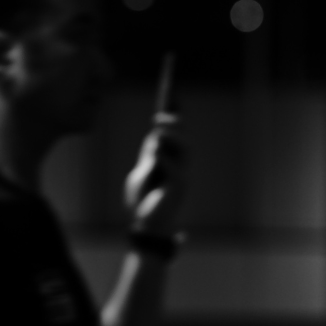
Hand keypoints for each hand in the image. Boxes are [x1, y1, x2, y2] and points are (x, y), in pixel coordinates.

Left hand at [125, 115, 185, 235]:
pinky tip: (155, 151)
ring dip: (173, 137)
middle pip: (183, 140)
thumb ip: (148, 157)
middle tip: (159, 116)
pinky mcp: (179, 188)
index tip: (170, 98)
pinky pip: (176, 170)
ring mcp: (182, 177)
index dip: (174, 118)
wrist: (144, 226)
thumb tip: (155, 137)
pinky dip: (165, 159)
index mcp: (172, 162)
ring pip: (185, 151)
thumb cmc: (142, 201)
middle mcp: (180, 166)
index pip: (176, 135)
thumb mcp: (140, 173)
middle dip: (174, 124)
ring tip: (159, 127)